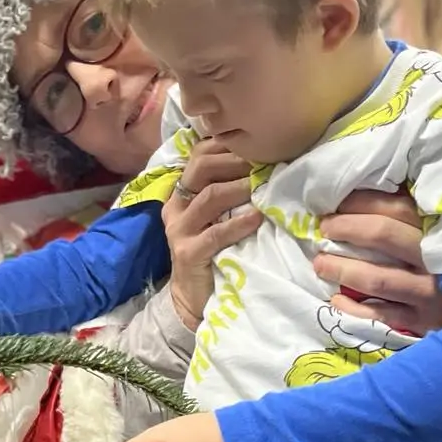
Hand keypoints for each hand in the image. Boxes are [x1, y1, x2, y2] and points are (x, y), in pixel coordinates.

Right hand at [163, 139, 262, 329]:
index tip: (258, 144)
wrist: (191, 297)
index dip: (228, 145)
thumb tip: (262, 164)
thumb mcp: (215, 217)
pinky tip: (257, 218)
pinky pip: (215, 233)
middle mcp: (176, 206)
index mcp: (181, 192)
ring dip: (241, 188)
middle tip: (265, 162)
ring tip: (264, 185)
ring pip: (210, 196)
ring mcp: (179, 229)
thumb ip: (226, 192)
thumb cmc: (212, 252)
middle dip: (236, 161)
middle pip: (201, 167)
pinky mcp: (188, 253)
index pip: (199, 154)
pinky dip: (239, 224)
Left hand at [314, 190, 441, 336]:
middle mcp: (436, 259)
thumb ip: (422, 218)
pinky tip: (337, 300)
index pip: (396, 208)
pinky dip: (355, 308)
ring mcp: (429, 293)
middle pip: (383, 236)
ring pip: (377, 278)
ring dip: (343, 269)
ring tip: (320, 263)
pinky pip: (382, 315)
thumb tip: (377, 194)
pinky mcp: (424, 322)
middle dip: (346, 228)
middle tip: (324, 228)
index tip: (336, 203)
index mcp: (441, 230)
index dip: (361, 203)